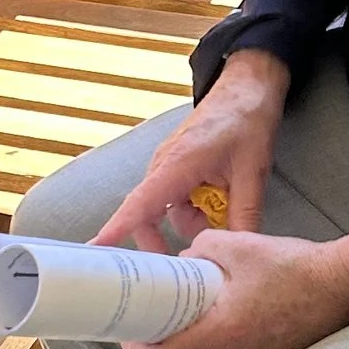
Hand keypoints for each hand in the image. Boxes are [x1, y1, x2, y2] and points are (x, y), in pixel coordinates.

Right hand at [95, 49, 290, 250]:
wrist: (248, 86)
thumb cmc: (246, 119)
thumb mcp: (252, 171)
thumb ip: (244, 213)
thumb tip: (238, 249)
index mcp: (177, 164)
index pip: (140, 204)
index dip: (118, 228)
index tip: (96, 248)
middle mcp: (165, 166)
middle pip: (147, 214)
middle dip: (162, 239)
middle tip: (186, 262)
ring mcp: (170, 166)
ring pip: (169, 210)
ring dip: (193, 221)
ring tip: (226, 212)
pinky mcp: (179, 166)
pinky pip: (178, 198)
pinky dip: (196, 207)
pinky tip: (221, 200)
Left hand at [125, 210, 348, 348]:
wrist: (345, 285)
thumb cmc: (292, 266)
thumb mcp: (238, 244)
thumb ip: (202, 249)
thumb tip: (186, 258)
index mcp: (223, 334)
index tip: (128, 332)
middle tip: (147, 324)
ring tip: (178, 320)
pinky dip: (214, 348)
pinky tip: (216, 322)